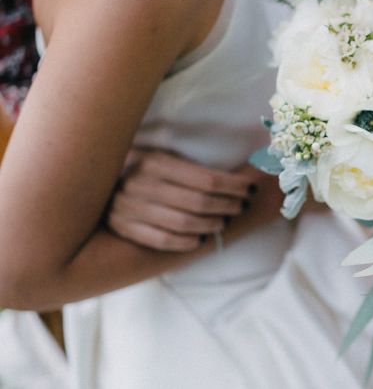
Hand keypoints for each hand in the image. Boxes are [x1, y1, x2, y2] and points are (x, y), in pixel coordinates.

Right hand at [107, 148, 256, 251]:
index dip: (233, 186)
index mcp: (154, 160)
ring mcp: (127, 207)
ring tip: (224, 222)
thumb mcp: (165, 157)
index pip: (207, 179)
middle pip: (198, 202)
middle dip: (227, 205)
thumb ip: (194, 167)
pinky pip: (161, 241)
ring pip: (183, 223)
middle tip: (241, 206)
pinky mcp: (122, 227)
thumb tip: (245, 168)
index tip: (249, 189)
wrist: (95, 184)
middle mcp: (139, 183)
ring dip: (210, 224)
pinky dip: (186, 242)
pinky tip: (200, 239)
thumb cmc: (143, 168)